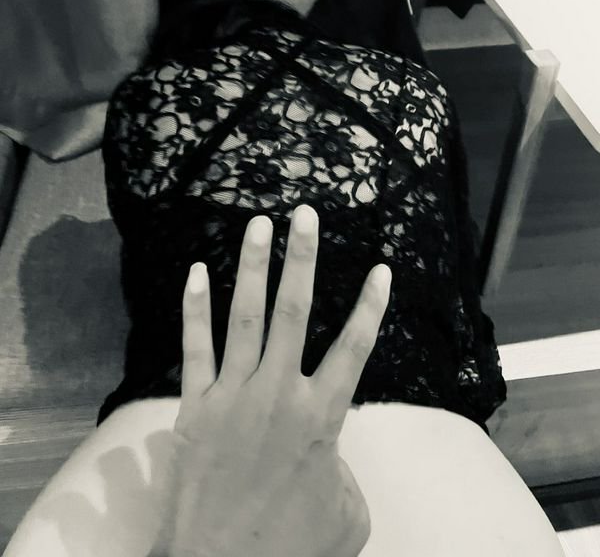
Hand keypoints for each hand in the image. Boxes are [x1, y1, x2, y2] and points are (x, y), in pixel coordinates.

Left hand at [167, 204, 390, 556]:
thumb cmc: (291, 548)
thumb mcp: (347, 514)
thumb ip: (344, 470)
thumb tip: (330, 452)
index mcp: (320, 416)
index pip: (355, 348)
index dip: (372, 306)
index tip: (382, 269)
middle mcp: (278, 393)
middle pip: (295, 310)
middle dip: (303, 258)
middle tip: (304, 214)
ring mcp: (233, 395)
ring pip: (246, 315)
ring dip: (253, 265)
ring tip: (258, 223)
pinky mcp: (194, 406)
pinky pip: (194, 346)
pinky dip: (194, 307)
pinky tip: (196, 271)